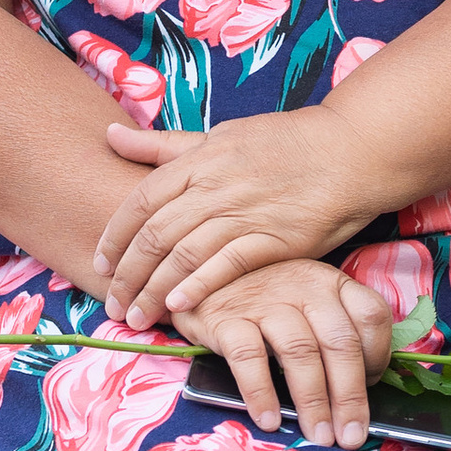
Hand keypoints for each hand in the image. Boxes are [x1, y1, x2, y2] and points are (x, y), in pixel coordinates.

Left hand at [98, 111, 377, 328]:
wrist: (350, 150)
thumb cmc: (285, 143)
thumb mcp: (220, 135)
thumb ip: (164, 145)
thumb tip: (111, 133)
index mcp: (199, 160)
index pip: (140, 202)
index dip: (114, 236)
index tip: (99, 264)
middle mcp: (215, 186)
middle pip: (154, 235)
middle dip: (126, 275)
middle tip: (112, 304)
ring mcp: (244, 212)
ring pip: (183, 255)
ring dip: (154, 291)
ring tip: (137, 317)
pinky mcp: (274, 238)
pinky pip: (226, 265)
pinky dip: (199, 287)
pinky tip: (180, 307)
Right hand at [179, 257, 396, 442]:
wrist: (197, 281)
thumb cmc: (264, 302)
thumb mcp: (307, 304)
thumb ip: (334, 331)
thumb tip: (361, 391)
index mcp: (331, 282)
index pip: (371, 314)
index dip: (378, 355)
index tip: (372, 388)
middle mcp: (303, 285)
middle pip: (339, 342)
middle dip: (349, 396)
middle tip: (351, 435)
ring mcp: (264, 299)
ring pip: (299, 351)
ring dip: (313, 400)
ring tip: (319, 435)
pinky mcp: (226, 317)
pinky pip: (248, 357)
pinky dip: (261, 392)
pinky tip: (269, 420)